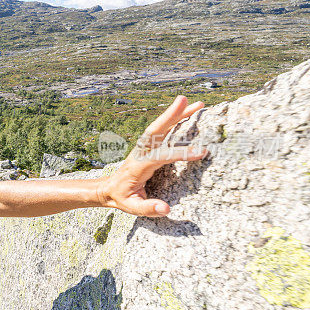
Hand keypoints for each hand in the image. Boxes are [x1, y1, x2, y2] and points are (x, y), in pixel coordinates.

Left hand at [98, 95, 206, 216]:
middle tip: (185, 100)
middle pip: (156, 130)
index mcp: (138, 166)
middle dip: (170, 115)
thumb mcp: (132, 207)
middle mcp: (141, 152)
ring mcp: (145, 147)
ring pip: (161, 126)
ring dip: (177, 113)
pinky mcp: (149, 146)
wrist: (108, 189)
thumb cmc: (121, 198)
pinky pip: (163, 130)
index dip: (179, 153)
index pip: (160, 156)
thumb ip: (148, 208)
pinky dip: (176, 119)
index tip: (200, 152)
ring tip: (198, 103)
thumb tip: (166, 208)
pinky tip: (190, 111)